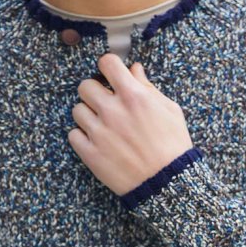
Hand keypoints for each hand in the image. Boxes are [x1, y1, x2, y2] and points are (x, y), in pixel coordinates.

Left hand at [68, 54, 194, 194]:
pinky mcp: (90, 153)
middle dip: (95, 91)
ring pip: (77, 110)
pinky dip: (82, 136)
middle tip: (105, 102)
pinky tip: (97, 140)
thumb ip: (148, 87)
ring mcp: (99, 133)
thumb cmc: (173, 145)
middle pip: (85, 86)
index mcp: (134, 96)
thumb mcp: (169, 110)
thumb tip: (134, 69)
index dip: (108, 66)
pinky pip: (73, 134)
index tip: (111, 74)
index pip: (107, 63)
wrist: (167, 183)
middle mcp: (113, 111)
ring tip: (102, 124)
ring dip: (88, 114)